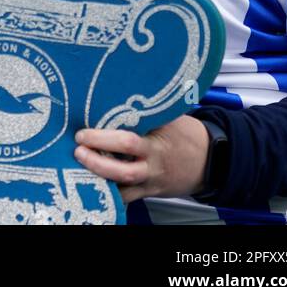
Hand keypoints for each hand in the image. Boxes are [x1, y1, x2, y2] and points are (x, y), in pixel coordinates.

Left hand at [73, 115, 209, 202]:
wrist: (209, 160)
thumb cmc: (184, 133)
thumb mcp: (168, 117)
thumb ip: (145, 110)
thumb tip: (116, 89)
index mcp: (156, 144)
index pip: (127, 142)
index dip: (102, 138)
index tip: (82, 133)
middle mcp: (152, 166)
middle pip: (122, 170)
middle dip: (96, 162)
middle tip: (78, 150)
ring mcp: (151, 183)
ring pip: (123, 190)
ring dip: (100, 180)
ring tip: (78, 168)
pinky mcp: (149, 193)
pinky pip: (128, 198)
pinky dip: (111, 193)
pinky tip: (93, 183)